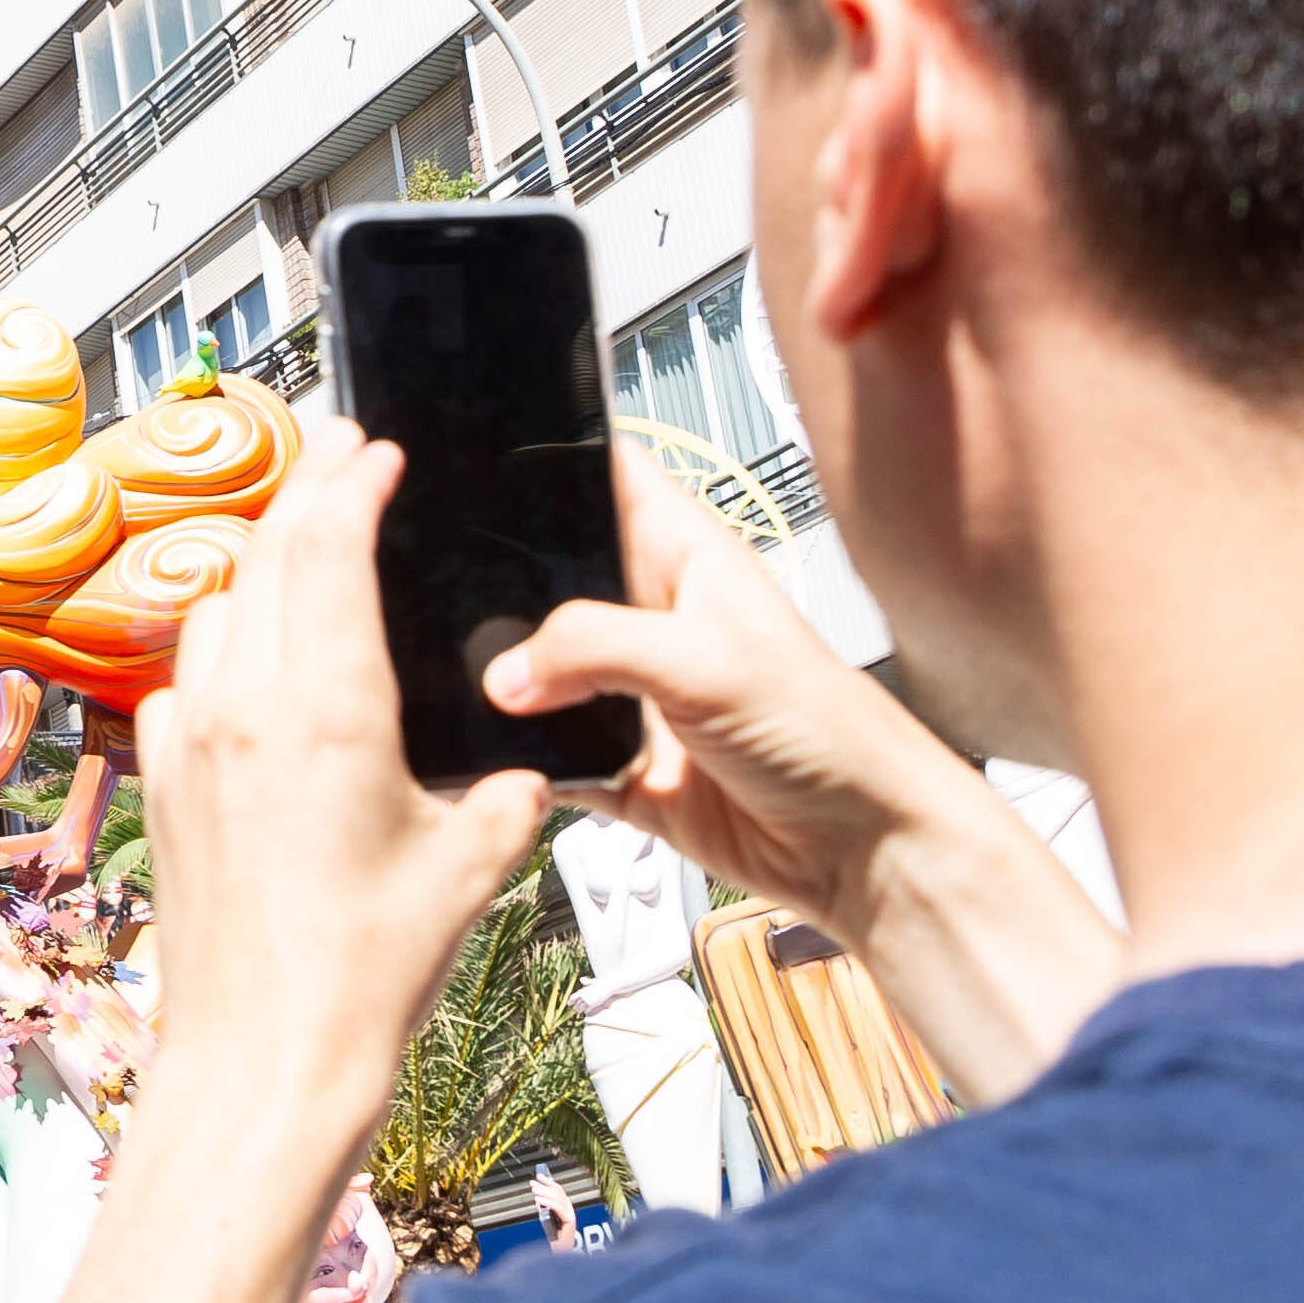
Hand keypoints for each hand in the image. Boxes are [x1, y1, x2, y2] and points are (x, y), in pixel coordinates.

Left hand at [131, 428, 546, 1134]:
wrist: (262, 1061)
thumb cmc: (364, 974)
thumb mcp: (470, 868)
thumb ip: (501, 795)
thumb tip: (516, 770)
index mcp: (325, 708)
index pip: (327, 546)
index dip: (352, 482)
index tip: (377, 451)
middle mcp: (242, 707)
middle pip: (263, 556)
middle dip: (306, 496)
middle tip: (341, 456)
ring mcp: (189, 743)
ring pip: (216, 610)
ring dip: (260, 567)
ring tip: (306, 552)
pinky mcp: (163, 784)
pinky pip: (185, 679)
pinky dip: (221, 646)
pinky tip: (255, 669)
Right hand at [492, 467, 1123, 1104]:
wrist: (867, 850)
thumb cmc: (828, 733)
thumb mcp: (704, 659)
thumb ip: (592, 645)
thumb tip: (504, 673)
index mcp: (683, 556)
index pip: (605, 476)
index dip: (546, 456)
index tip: (470, 453)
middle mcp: (653, 618)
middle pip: (551, 577)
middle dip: (499, 586)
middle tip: (436, 588)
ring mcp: (636, 695)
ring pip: (539, 674)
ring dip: (504, 685)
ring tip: (452, 680)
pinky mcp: (627, 770)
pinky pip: (551, 760)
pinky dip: (522, 764)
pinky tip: (496, 761)